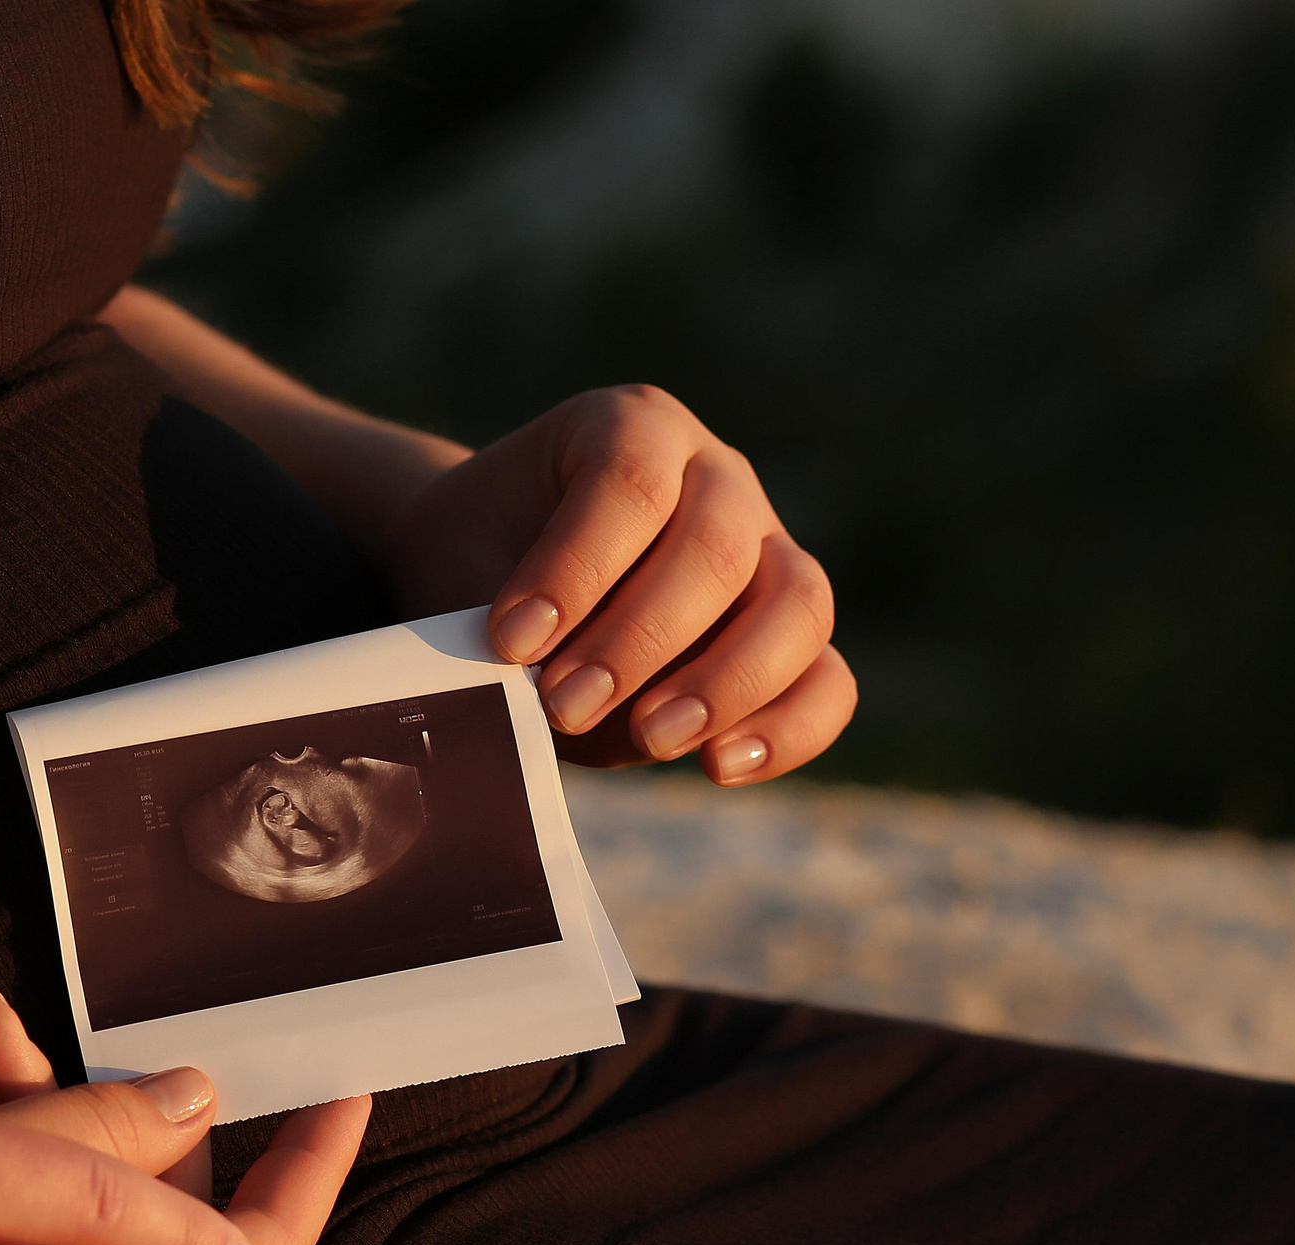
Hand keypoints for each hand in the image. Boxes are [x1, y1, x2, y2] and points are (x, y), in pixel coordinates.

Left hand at [387, 385, 855, 785]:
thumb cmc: (476, 564)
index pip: (630, 483)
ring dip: (725, 683)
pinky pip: (829, 680)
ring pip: (797, 606)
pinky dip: (790, 728)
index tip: (512, 641)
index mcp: (631, 427)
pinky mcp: (791, 632)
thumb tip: (542, 697)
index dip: (577, 568)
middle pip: (717, 547)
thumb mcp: (465, 569)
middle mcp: (715, 475)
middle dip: (639, 640)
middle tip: (564, 705)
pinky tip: (722, 767)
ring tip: (652, 740)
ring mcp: (768, 548)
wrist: (491, 573)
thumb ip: (502, 624)